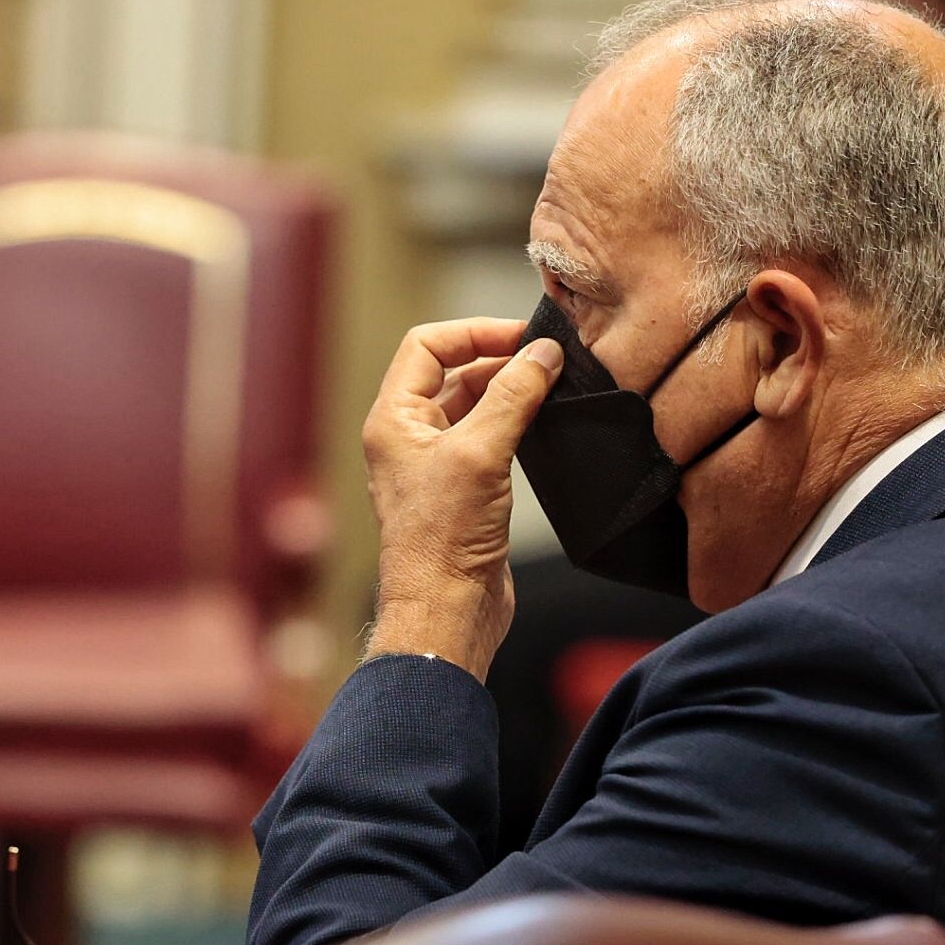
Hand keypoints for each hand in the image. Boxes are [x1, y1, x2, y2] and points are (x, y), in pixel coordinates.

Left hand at [360, 318, 563, 681]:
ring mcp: (435, 464)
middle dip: (497, 359)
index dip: (473, 333)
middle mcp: (408, 436)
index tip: (522, 337)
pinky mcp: (463, 490)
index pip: (427, 346)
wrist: (447, 611)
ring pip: (472, 405)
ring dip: (508, 391)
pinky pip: (488, 438)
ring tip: (551, 385)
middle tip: (546, 360)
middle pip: (451, 372)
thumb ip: (512, 397)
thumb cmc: (443, 540)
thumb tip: (542, 354)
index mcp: (393, 419)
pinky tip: (544, 423)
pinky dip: (515, 423)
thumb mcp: (479, 453)